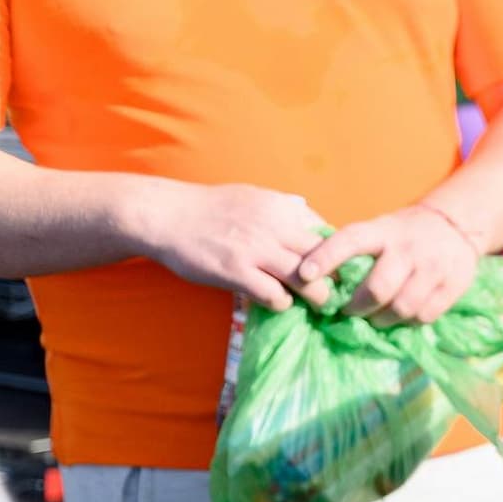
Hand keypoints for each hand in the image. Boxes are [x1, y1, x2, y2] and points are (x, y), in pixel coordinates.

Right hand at [131, 182, 331, 312]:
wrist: (164, 214)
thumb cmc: (209, 209)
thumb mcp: (253, 196)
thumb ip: (283, 208)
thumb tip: (307, 211)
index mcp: (282, 207)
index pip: (329, 234)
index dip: (337, 257)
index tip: (336, 271)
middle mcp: (275, 226)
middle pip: (326, 259)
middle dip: (335, 280)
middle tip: (335, 294)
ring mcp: (256, 249)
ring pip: (309, 280)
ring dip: (316, 297)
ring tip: (315, 305)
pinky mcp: (236, 271)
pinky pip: (276, 296)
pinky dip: (282, 304)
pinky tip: (276, 301)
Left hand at [294, 203, 481, 325]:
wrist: (455, 225)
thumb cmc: (404, 234)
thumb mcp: (380, 230)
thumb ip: (356, 251)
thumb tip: (317, 280)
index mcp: (383, 231)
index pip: (350, 241)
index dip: (326, 257)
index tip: (303, 275)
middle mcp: (408, 248)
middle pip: (378, 288)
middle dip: (357, 307)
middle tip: (349, 312)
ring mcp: (433, 267)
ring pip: (402, 308)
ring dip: (382, 320)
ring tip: (376, 318)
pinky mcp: (453, 285)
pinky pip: (424, 316)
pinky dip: (408, 322)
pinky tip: (401, 316)